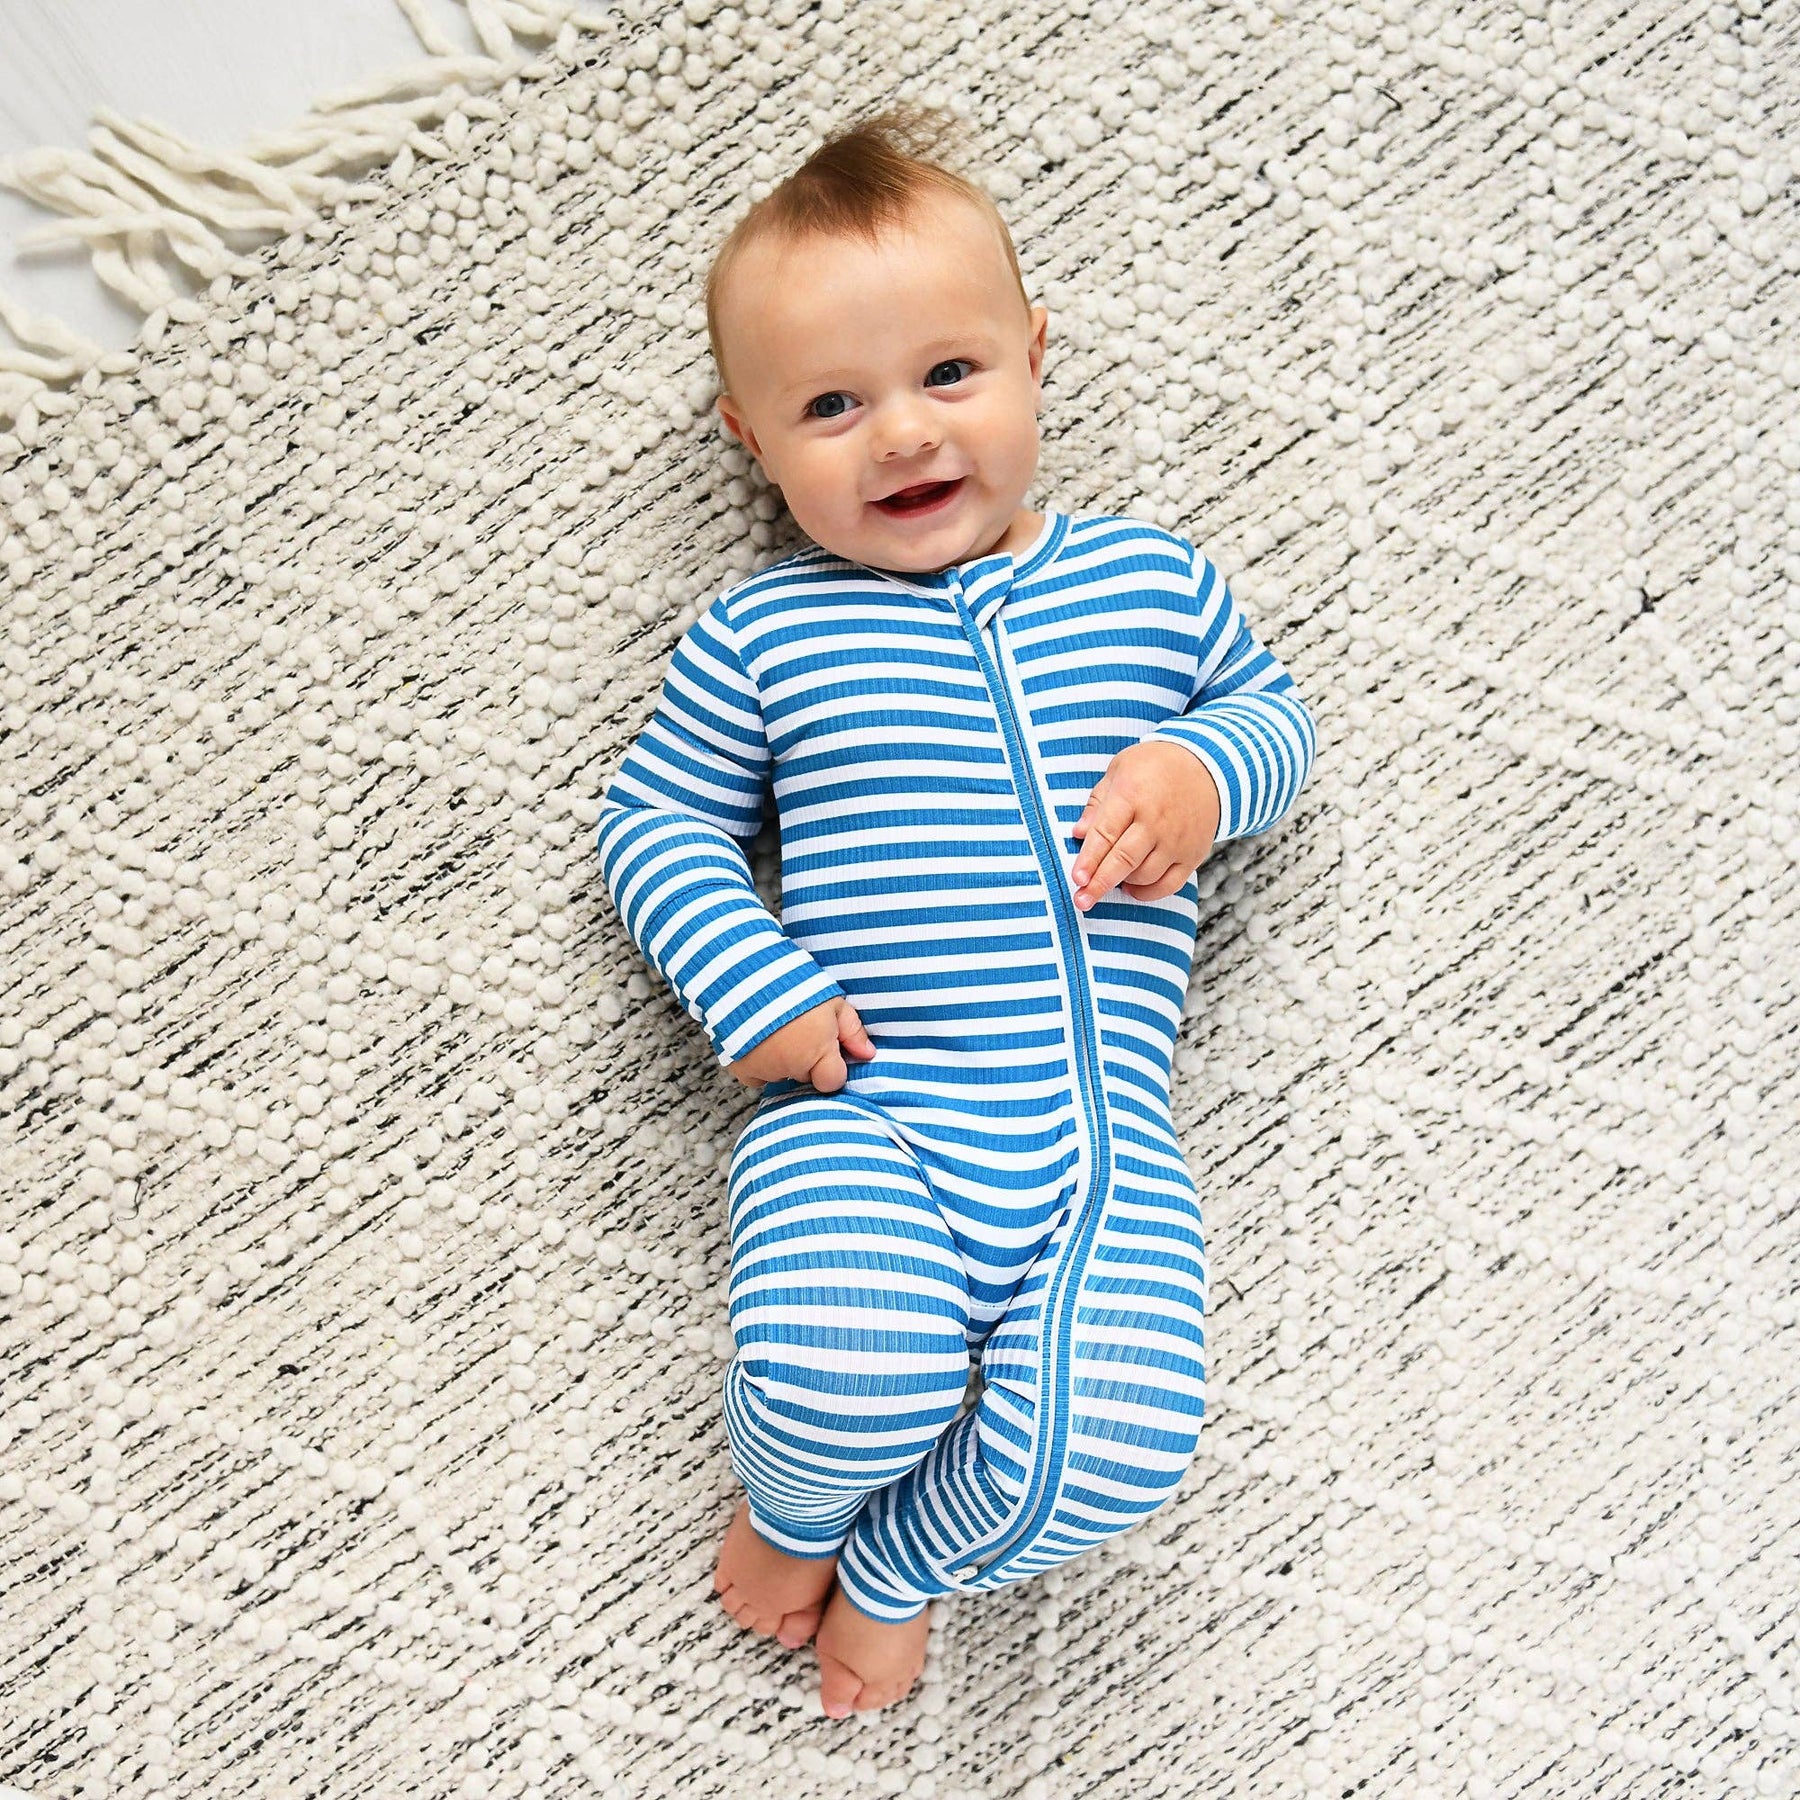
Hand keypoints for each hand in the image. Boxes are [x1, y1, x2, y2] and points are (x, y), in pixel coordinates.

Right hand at [726, 996, 875, 1091]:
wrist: (745, 973)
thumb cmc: (794, 984)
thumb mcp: (832, 1001)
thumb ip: (852, 1031)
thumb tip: (868, 1054)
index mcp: (818, 1053)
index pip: (832, 1081)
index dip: (831, 1067)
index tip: (826, 1050)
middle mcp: (792, 1067)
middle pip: (806, 1076)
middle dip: (806, 1060)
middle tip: (798, 1030)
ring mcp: (765, 1069)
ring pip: (781, 1076)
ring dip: (782, 1061)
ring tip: (777, 1030)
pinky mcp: (741, 1068)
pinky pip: (756, 1077)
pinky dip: (758, 1065)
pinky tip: (759, 1041)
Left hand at [1069, 739, 1220, 908]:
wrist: (1207, 765)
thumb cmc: (1155, 766)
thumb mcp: (1120, 769)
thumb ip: (1097, 803)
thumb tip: (1078, 834)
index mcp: (1132, 794)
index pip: (1105, 833)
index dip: (1089, 860)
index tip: (1077, 879)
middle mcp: (1156, 819)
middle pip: (1124, 860)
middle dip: (1099, 883)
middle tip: (1081, 900)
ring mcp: (1177, 839)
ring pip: (1144, 875)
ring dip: (1122, 883)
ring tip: (1110, 878)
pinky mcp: (1193, 854)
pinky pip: (1169, 884)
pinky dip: (1148, 892)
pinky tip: (1132, 887)